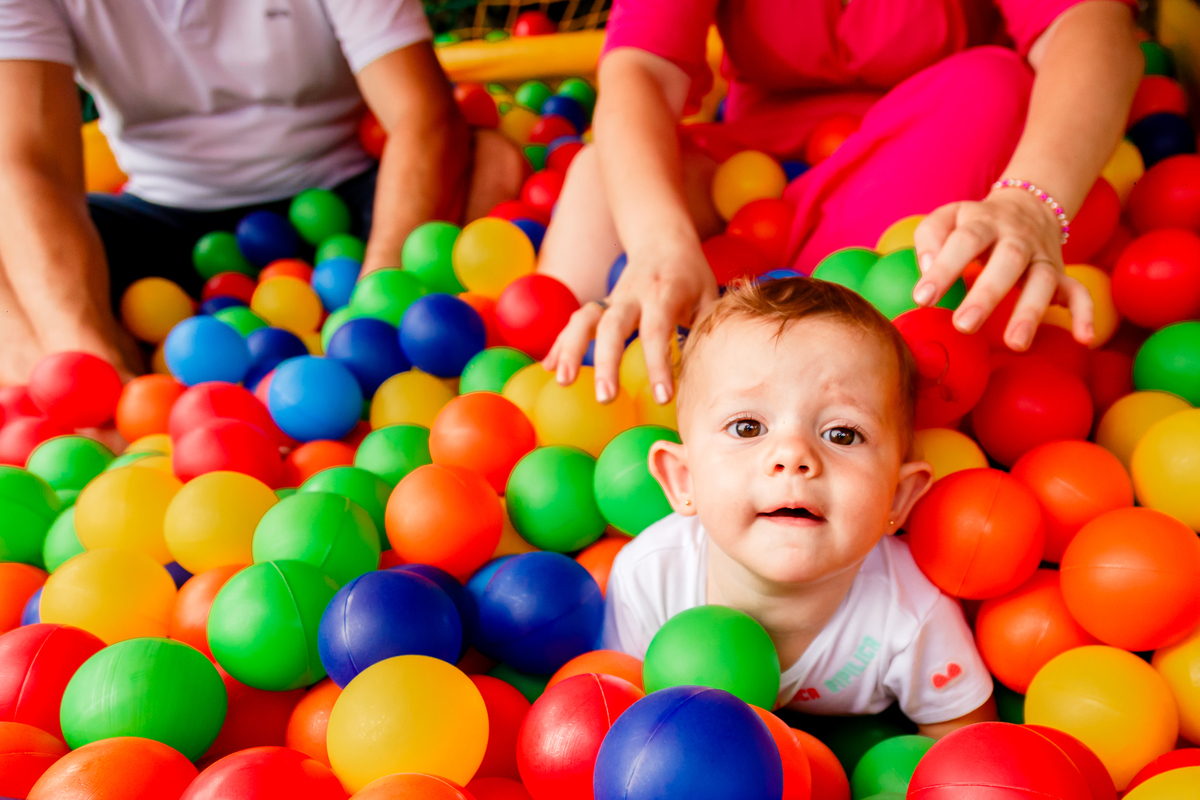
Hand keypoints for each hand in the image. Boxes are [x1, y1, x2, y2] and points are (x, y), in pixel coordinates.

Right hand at [542, 239, 717, 403]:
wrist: (662, 239)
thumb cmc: (690, 275)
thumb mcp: (708, 295)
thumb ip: (704, 329)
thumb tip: (707, 371)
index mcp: (664, 294)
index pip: (657, 330)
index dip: (658, 364)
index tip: (662, 397)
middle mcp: (633, 295)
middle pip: (613, 326)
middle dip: (606, 363)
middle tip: (605, 398)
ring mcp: (612, 298)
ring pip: (585, 319)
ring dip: (571, 349)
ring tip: (564, 381)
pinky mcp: (599, 304)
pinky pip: (575, 322)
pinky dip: (561, 344)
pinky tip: (550, 368)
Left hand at [911, 187, 1093, 350]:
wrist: (1027, 205)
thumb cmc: (973, 223)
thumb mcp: (948, 218)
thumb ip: (930, 238)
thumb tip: (925, 271)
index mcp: (983, 221)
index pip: (964, 241)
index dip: (943, 268)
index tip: (923, 298)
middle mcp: (1016, 237)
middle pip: (1007, 261)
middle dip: (987, 294)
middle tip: (963, 325)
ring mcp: (1042, 255)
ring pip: (1043, 280)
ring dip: (1030, 312)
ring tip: (1015, 344)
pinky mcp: (1061, 272)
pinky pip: (1079, 291)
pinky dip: (1085, 314)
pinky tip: (1084, 339)